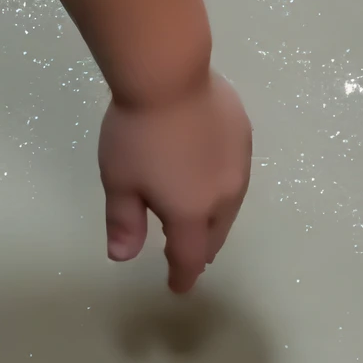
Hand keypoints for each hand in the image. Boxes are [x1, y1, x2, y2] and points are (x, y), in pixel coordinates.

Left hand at [98, 71, 250, 294]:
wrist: (168, 74)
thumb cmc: (137, 133)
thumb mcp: (119, 181)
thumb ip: (124, 222)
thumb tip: (123, 258)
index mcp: (192, 212)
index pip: (191, 257)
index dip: (183, 275)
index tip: (178, 287)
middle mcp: (225, 194)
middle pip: (215, 233)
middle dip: (201, 248)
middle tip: (189, 255)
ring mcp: (240, 163)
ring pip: (230, 205)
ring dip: (215, 218)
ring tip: (202, 220)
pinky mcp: (244, 135)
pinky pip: (235, 172)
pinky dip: (221, 184)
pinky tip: (210, 173)